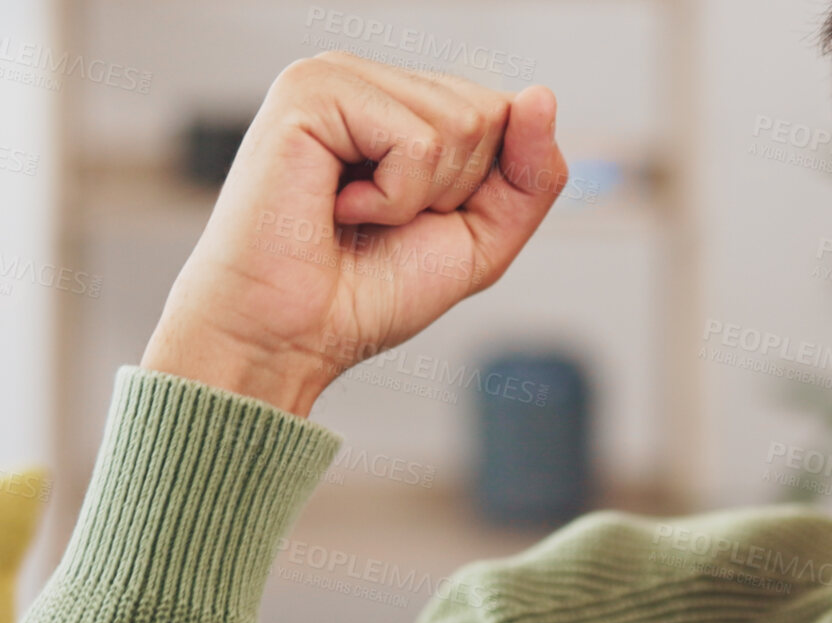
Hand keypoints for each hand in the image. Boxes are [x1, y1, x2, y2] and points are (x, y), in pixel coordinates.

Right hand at [141, 51, 568, 415]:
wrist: (290, 337)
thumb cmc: (367, 292)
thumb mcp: (482, 238)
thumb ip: (532, 174)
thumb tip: (541, 95)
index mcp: (400, 101)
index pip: (504, 115)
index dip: (481, 189)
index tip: (415, 221)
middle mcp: (367, 78)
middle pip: (489, 114)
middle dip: (454, 191)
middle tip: (381, 221)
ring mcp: (334, 76)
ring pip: (460, 124)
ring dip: (420, 197)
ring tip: (356, 213)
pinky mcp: (310, 92)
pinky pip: (417, 142)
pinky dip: (392, 198)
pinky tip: (337, 206)